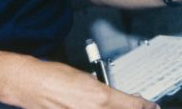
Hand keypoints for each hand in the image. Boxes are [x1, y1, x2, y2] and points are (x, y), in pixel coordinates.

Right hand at [5, 57, 158, 108]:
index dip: (145, 107)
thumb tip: (117, 99)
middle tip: (140, 108)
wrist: (30, 84)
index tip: (151, 107)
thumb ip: (104, 92)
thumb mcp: (86, 79)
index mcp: (100, 97)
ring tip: (120, 107)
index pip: (133, 106)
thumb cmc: (53, 76)